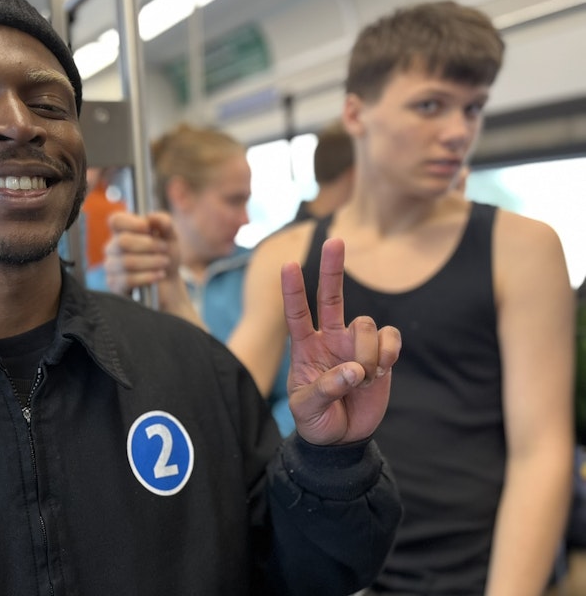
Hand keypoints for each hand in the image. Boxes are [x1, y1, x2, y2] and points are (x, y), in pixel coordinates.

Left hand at [282, 238, 400, 444]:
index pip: (296, 313)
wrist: (342, 438)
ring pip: (366, 325)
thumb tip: (354, 369)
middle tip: (334, 240)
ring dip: (367, 353)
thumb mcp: (307, 409)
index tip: (288, 265)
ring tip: (363, 378)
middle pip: (332, 296)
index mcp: (305, 347)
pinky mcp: (382, 353)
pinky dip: (389, 352)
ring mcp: (356, 344)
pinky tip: (381, 370)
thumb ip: (325, 388)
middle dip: (332, 268)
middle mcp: (330, 338)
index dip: (293, 290)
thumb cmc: (316, 420)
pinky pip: (390, 337)